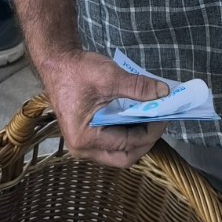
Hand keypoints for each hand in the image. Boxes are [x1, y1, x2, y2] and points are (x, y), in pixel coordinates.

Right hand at [35, 48, 169, 165]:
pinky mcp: (86, 136)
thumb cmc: (76, 71)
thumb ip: (138, 87)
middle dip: (146, 141)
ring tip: (152, 118)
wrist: (56, 64)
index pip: (128, 145)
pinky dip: (127, 132)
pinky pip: (112, 143)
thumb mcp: (109, 76)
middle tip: (160, 121)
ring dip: (137, 137)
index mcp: (85, 138)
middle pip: (124, 157)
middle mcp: (82, 148)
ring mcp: (83, 145)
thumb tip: (164, 92)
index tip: (165, 115)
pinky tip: (138, 117)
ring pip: (119, 152)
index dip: (151, 131)